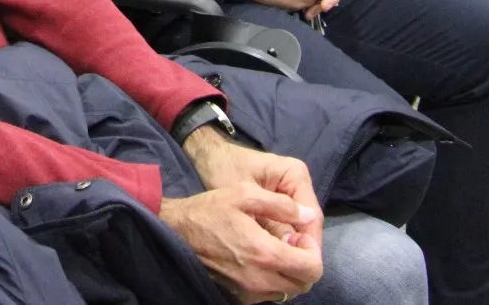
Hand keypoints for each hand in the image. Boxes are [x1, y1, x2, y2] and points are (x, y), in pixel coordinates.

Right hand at [160, 186, 322, 302]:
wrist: (175, 231)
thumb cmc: (210, 210)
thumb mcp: (245, 194)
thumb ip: (282, 205)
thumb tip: (309, 216)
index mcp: (265, 253)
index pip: (312, 268)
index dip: (313, 251)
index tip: (299, 236)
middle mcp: (260, 279)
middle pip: (304, 284)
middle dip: (304, 263)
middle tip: (290, 243)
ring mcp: (249, 292)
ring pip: (287, 291)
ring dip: (289, 274)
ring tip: (274, 251)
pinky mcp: (239, 297)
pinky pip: (269, 294)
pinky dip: (272, 281)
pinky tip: (260, 262)